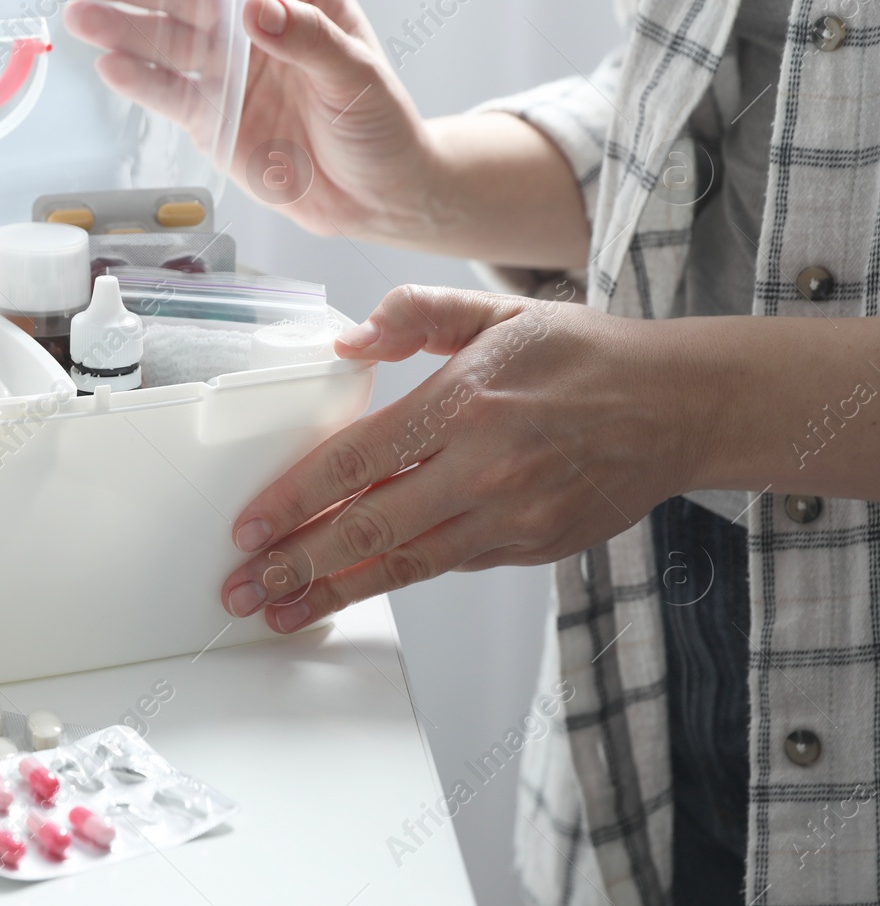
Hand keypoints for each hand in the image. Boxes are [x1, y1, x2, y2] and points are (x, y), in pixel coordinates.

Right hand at [63, 0, 440, 238]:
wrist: (377, 197)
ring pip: (168, 43)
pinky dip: (140, 82)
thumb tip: (258, 8)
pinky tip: (108, 65)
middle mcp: (255, 26)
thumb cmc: (381, 126)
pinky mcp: (212, 118)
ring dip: (123, 29)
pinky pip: (170, 95)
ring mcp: (230, 72)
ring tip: (80, 16)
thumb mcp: (357, 75)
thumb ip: (309, 39)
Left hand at [220, 285, 714, 632]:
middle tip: (241, 586)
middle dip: (296, 563)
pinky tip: (350, 590)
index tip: (249, 526)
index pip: (357, 459)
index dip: (295, 498)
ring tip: (279, 610)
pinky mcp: (530, 548)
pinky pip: (445, 566)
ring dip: (333, 591)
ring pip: (403, 564)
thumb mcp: (497, 310)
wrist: (678, 407)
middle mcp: (484, 468)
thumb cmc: (582, 356)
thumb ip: (416, 312)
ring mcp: (510, 517)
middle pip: (369, 527)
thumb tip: (347, 341)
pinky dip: (392, 581)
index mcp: (466, 402)